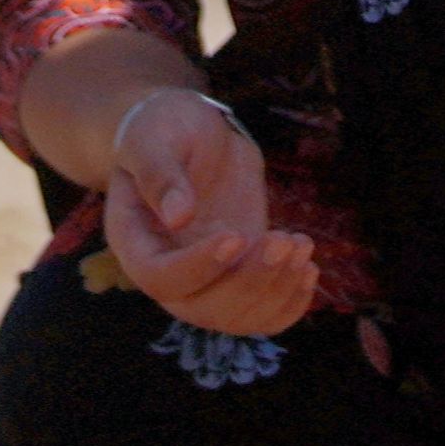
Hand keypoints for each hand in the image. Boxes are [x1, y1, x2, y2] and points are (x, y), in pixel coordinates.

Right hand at [101, 88, 319, 336]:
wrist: (190, 132)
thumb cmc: (162, 128)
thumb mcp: (153, 137)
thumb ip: (160, 174)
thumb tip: (178, 215)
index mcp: (135, 241)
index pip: (160, 279)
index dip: (198, 268)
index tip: (235, 236)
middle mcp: (167, 270)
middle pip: (203, 309)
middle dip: (250, 282)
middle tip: (285, 240)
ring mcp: (205, 276)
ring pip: (236, 316)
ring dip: (276, 290)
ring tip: (302, 245)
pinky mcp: (239, 271)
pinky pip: (261, 312)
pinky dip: (289, 303)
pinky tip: (309, 268)